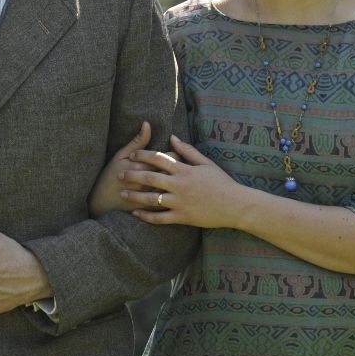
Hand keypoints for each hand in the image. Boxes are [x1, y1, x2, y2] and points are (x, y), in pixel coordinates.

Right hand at [88, 122, 173, 215]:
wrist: (101, 201)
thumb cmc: (110, 175)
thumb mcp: (120, 155)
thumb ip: (137, 142)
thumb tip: (147, 124)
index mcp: (141, 166)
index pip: (167, 158)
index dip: (175, 155)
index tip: (178, 154)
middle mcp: (146, 182)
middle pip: (171, 173)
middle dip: (179, 169)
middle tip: (182, 166)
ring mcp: (147, 197)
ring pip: (170, 189)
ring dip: (177, 184)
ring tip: (179, 180)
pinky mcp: (148, 209)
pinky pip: (165, 204)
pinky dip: (172, 199)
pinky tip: (174, 195)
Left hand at [122, 135, 252, 229]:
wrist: (235, 205)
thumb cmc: (222, 182)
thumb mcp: (206, 163)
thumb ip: (187, 150)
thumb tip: (172, 137)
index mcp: (186, 170)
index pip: (160, 159)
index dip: (144, 155)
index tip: (132, 154)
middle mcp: (180, 185)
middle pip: (150, 178)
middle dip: (132, 174)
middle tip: (119, 173)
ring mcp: (180, 202)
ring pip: (152, 199)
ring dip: (135, 196)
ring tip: (122, 193)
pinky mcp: (182, 217)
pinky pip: (160, 218)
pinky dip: (146, 216)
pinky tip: (135, 214)